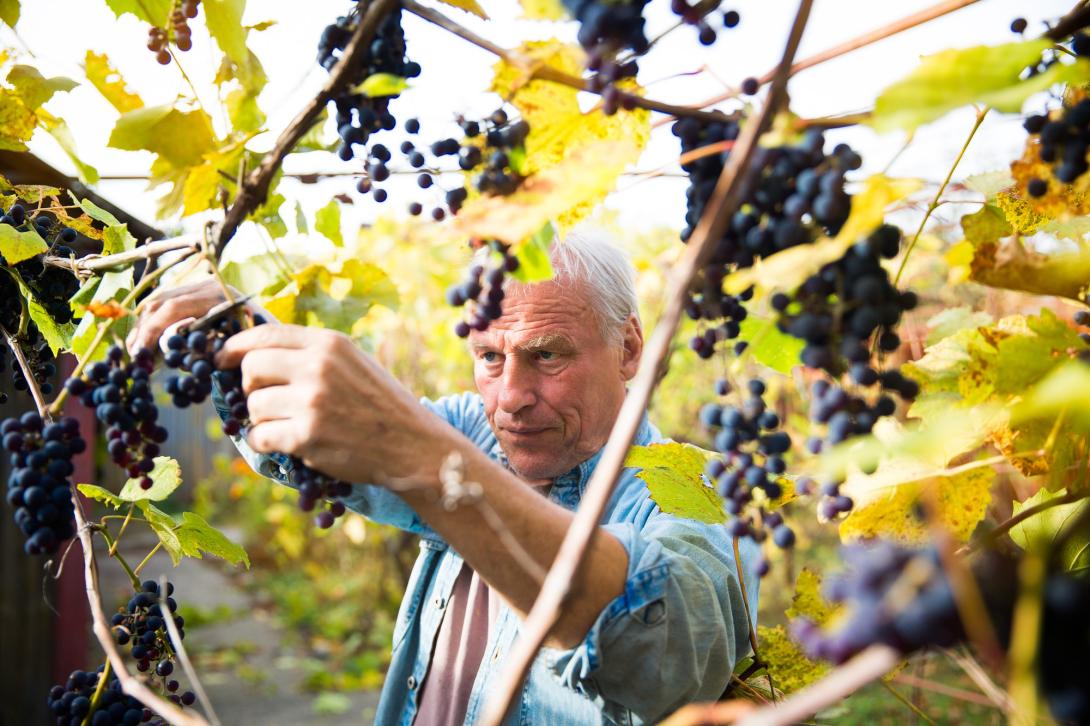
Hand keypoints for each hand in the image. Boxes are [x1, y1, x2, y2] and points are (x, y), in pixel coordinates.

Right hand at [126, 279, 271, 353]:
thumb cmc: (261, 347)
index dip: (153, 331)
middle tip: (133, 357)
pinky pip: (164, 305)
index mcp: (220, 296)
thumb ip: (216, 350)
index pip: (175, 308)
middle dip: (143, 330)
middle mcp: (207, 286)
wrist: (275, 334)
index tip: (140, 354)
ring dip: (144, 328)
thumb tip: (183, 356)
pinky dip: (152, 325)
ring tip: (136, 354)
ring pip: (158, 303)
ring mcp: (199, 288)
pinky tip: (145, 346)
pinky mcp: (193, 295)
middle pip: (161, 302)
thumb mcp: (242, 349)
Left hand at [215, 324, 454, 484]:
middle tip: (266, 399)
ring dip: (262, 418)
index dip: (235, 347)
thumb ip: (311, 353)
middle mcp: (318, 367)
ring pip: (254, 405)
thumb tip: (255, 351)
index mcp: (329, 343)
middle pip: (252, 368)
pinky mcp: (307, 436)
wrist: (411, 444)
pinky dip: (266, 442)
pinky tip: (287, 443)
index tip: (222, 358)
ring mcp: (312, 402)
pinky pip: (260, 436)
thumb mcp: (352, 362)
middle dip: (251, 386)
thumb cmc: (381, 404)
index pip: (264, 334)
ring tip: (288, 424)